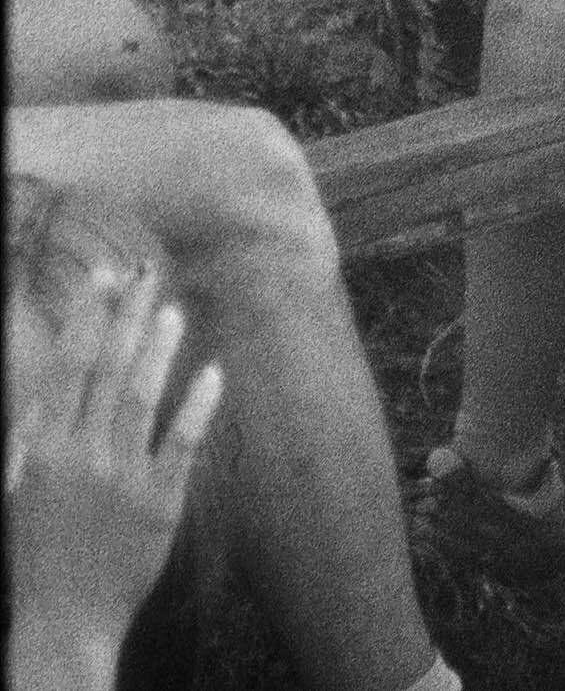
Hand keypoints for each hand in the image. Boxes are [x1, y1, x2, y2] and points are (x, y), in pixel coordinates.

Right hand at [6, 272, 223, 687]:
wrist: (64, 622)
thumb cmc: (36, 554)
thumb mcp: (19, 490)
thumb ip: (33, 438)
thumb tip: (50, 387)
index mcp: (45, 449)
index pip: (69, 367)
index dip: (87, 317)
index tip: (104, 276)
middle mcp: (83, 456)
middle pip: (109, 370)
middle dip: (127, 316)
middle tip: (146, 274)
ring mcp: (123, 479)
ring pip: (143, 399)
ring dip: (159, 351)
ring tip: (174, 311)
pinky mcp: (159, 504)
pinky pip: (182, 445)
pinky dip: (198, 407)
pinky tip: (213, 373)